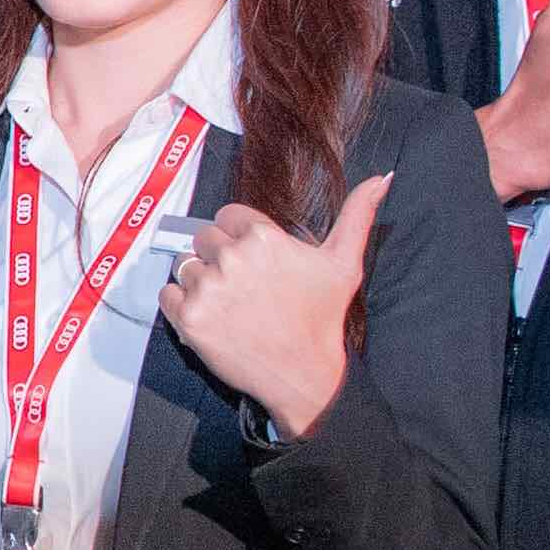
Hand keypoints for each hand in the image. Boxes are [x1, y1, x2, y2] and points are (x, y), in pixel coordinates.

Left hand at [160, 173, 385, 440]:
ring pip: (184, 266)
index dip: (238, 237)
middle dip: (218, 258)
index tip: (253, 262)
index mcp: (263, 236)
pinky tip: (209, 316)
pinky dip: (180, 304)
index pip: (227, 216)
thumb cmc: (322, 318)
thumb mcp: (345, 262)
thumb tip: (382, 176)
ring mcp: (207, 287)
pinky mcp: (189, 317)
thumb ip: (357, 214)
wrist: (304, 373)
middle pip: (203, 239)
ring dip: (199, 282)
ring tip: (229, 304)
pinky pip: (166, 294)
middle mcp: (232, 256)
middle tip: (243, 287)